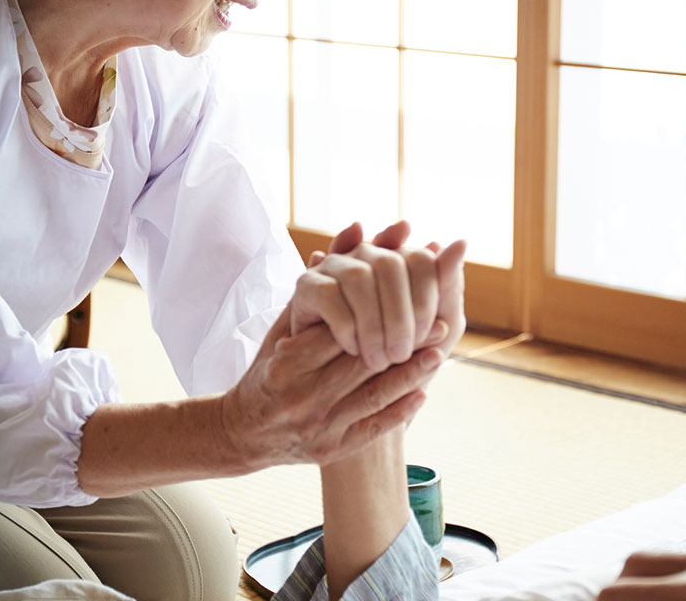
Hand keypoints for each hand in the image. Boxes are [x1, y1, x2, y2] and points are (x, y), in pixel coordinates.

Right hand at [221, 304, 448, 469]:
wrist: (246, 432)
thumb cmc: (269, 369)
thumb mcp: (281, 330)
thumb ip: (314, 291)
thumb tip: (353, 234)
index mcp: (286, 362)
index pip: (341, 332)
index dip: (379, 313)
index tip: (412, 299)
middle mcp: (300, 395)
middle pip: (361, 363)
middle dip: (404, 342)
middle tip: (439, 324)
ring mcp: (316, 426)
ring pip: (372, 396)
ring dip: (410, 375)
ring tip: (438, 354)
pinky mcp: (330, 450)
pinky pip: (372, 429)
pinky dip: (399, 412)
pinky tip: (422, 393)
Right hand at [295, 221, 466, 368]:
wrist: (336, 386)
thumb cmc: (389, 352)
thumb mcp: (424, 323)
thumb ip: (443, 284)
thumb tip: (461, 243)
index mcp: (396, 259)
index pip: (419, 259)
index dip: (427, 296)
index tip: (433, 332)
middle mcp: (365, 254)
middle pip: (389, 265)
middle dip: (400, 315)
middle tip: (403, 354)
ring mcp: (334, 267)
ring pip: (358, 278)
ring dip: (374, 324)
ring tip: (383, 360)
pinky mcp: (306, 286)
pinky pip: (329, 296)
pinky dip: (346, 326)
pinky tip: (355, 349)